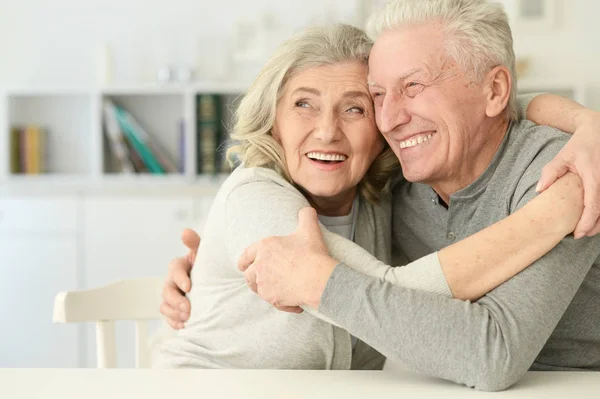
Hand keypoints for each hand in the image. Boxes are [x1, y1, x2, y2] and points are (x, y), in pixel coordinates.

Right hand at [160, 228, 199, 328]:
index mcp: (180, 266)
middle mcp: (173, 281)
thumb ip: (195, 243)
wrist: (217, 283)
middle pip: (167, 290)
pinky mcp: (174, 309)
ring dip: (174, 312)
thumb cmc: (209, 266)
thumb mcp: (204, 253)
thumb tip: (185, 231)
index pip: (174, 268)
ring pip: (164, 304)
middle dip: (176, 300)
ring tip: (188, 318)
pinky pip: (168, 317)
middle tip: (188, 308)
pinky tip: (185, 326)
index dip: (180, 278)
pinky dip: (174, 322)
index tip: (189, 287)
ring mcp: (172, 296)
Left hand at [238, 207, 337, 310]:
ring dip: (264, 290)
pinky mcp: (271, 298)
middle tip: (260, 280)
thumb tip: (307, 210)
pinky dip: (282, 303)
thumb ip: (306, 216)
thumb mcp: (309, 230)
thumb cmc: (312, 254)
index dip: (243, 261)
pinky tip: (292, 303)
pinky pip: (273, 302)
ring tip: (275, 291)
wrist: (318, 279)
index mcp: (264, 247)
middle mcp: (259, 265)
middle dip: (253, 278)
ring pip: (257, 289)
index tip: (242, 266)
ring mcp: (263, 283)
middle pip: (248, 275)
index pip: (245, 255)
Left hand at [537, 110, 599, 237]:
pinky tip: (594, 218)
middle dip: (594, 227)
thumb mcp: (562, 156)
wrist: (597, 131)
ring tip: (587, 230)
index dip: (586, 222)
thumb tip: (539, 190)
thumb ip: (550, 173)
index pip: (593, 206)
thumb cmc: (579, 145)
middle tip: (580, 235)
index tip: (577, 234)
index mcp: (594, 177)